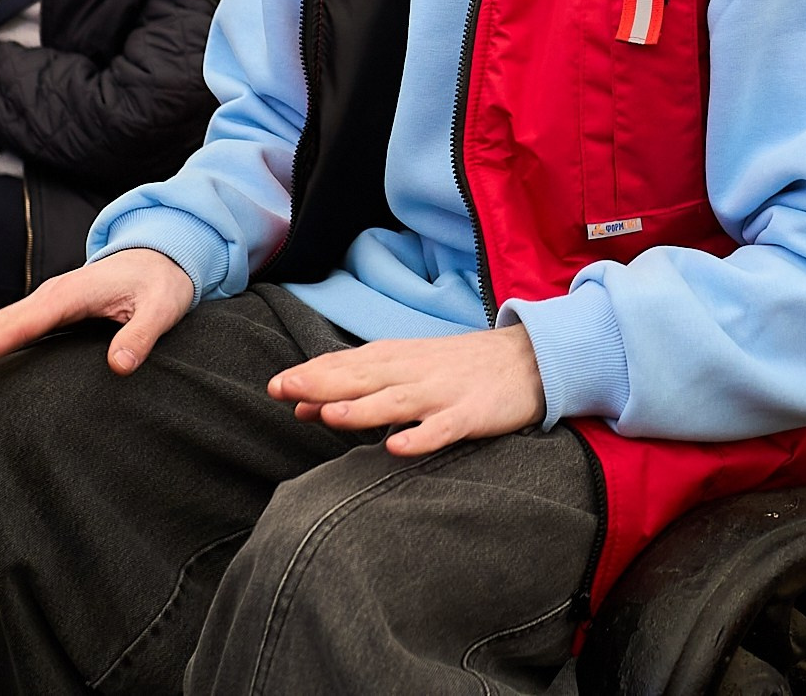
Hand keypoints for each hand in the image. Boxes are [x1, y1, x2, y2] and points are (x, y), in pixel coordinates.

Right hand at [0, 247, 195, 383]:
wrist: (165, 253)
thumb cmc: (164, 282)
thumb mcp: (163, 309)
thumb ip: (142, 336)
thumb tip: (120, 367)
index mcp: (71, 295)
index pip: (23, 325)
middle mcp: (52, 295)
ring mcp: (48, 299)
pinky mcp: (51, 307)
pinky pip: (8, 324)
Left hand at [268, 325, 544, 456]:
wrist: (530, 358)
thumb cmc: (459, 368)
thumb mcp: (406, 369)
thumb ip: (358, 387)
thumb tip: (303, 406)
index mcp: (397, 360)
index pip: (347, 365)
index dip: (311, 375)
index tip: (275, 385)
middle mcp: (415, 373)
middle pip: (363, 378)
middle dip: (322, 384)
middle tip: (281, 388)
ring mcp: (443, 393)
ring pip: (396, 402)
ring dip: (362, 408)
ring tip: (328, 415)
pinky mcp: (472, 414)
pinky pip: (443, 428)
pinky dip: (421, 437)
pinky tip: (398, 447)